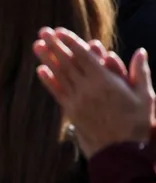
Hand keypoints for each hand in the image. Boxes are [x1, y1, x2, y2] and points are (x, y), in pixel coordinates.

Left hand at [34, 27, 154, 156]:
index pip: (83, 56)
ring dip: (46, 59)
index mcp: (105, 81)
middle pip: (67, 62)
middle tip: (43, 31)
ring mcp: (77, 100)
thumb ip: (140, 72)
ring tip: (36, 45)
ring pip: (59, 75)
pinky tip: (40, 70)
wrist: (122, 151)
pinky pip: (57, 92)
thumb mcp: (145, 96)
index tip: (60, 31)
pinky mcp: (71, 112)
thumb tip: (140, 51)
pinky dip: (48, 80)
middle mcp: (87, 88)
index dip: (70, 42)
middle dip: (54, 45)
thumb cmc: (137, 123)